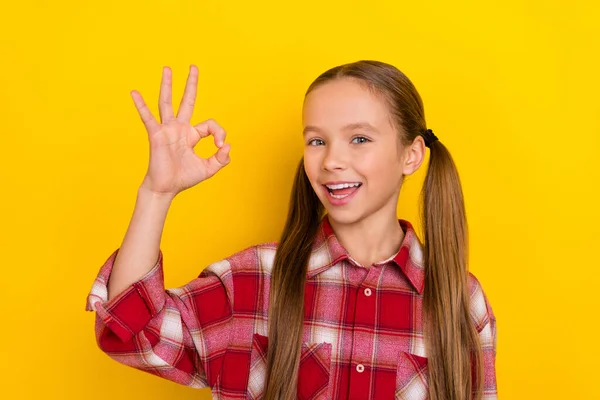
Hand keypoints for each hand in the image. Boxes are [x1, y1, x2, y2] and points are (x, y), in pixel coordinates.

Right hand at [131, 65, 230, 196]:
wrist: (166, 188)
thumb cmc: (184, 178)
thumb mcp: (209, 169)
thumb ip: (222, 159)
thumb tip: (228, 145)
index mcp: (191, 135)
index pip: (209, 124)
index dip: (219, 133)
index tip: (220, 146)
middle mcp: (179, 128)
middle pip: (186, 101)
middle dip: (191, 84)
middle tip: (193, 67)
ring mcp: (167, 130)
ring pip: (167, 102)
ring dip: (167, 85)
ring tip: (167, 69)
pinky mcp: (156, 135)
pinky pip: (148, 117)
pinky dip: (141, 105)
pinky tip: (134, 93)